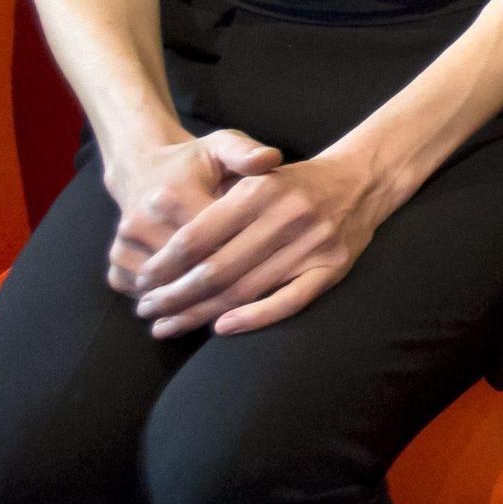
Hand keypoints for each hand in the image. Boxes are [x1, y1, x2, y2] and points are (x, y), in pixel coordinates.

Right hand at [103, 128, 282, 293]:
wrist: (142, 168)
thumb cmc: (193, 162)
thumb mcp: (222, 146)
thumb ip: (246, 152)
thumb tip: (271, 158)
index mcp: (172, 196)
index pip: (212, 240)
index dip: (241, 254)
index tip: (267, 262)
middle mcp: (140, 222)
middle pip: (189, 269)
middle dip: (221, 282)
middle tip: (253, 291)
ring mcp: (123, 245)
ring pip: (167, 286)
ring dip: (195, 297)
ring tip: (229, 299)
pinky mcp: (116, 261)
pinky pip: (144, 292)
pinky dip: (169, 300)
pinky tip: (195, 299)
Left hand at [128, 152, 389, 337]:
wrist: (361, 179)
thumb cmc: (293, 182)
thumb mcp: (254, 175)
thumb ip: (215, 204)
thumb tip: (164, 249)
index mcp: (260, 189)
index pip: (197, 236)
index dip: (164, 265)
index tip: (141, 283)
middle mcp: (287, 215)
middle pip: (216, 269)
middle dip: (174, 296)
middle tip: (147, 312)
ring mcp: (313, 243)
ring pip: (246, 289)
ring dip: (200, 314)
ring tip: (168, 326)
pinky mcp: (334, 266)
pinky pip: (290, 300)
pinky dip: (255, 318)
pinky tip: (222, 328)